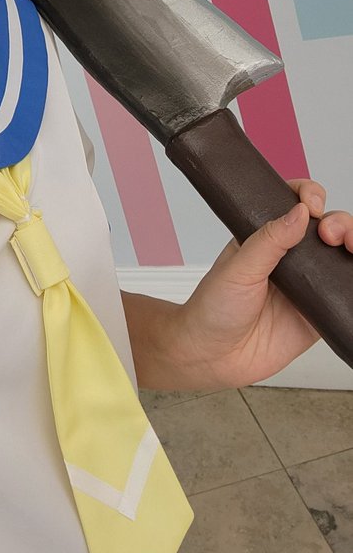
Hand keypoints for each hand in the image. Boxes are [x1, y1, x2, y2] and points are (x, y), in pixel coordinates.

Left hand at [171, 180, 352, 388]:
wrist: (214, 356)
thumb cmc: (214, 308)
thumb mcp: (238, 268)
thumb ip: (268, 241)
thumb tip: (297, 212)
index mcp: (266, 237)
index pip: (294, 204)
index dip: (310, 196)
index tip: (312, 204)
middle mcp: (291, 257)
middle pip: (328, 227)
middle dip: (339, 222)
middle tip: (330, 234)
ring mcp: (307, 284)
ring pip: (341, 257)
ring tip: (351, 247)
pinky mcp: (319, 312)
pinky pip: (346, 294)